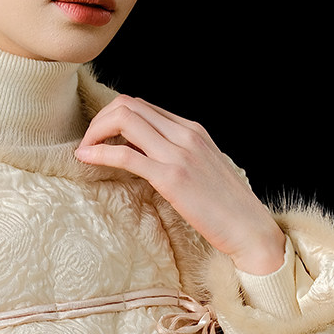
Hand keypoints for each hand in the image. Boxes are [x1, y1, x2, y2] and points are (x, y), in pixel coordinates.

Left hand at [74, 95, 285, 274]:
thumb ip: (175, 154)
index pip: (142, 106)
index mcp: (192, 129)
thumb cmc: (225, 206)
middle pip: (129, 105)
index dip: (113, 117)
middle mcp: (185, 134)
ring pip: (124, 119)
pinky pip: (125, 155)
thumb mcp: (201, 168)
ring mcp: (179, 153)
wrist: (249, 229)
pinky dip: (99, 153)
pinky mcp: (171, 177)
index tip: (100, 138)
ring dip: (95, 132)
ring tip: (84, 150)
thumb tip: (138, 151)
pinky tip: (86, 159)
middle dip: (99, 120)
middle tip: (88, 143)